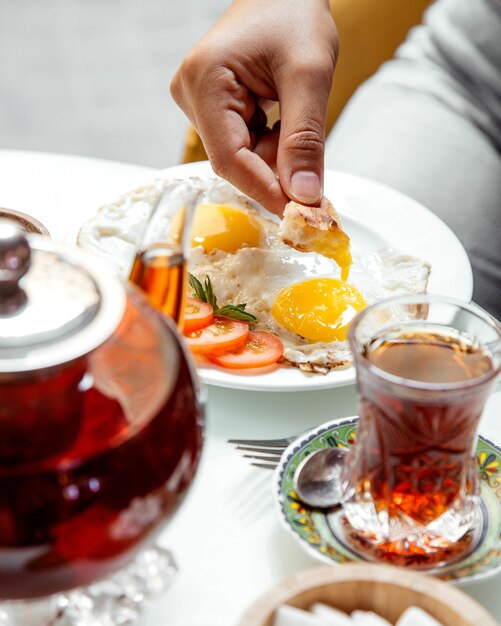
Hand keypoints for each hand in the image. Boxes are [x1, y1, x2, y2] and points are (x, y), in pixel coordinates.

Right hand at [171, 0, 337, 214]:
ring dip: (276, 156)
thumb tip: (305, 195)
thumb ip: (305, 139)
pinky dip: (270, 144)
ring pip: (241, 155)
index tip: (299, 213)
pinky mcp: (211, 106)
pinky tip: (284, 122)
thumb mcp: (309, 74)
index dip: (265, 190)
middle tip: (314, 181)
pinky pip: (241, 142)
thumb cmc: (294, 12)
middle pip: (234, 160)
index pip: (230, 159)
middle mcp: (191, 94)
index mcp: (206, 81)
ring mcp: (198, 101)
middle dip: (276, 173)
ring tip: (298, 125)